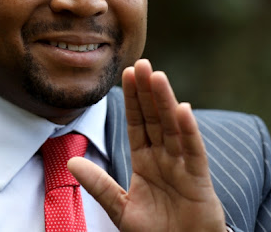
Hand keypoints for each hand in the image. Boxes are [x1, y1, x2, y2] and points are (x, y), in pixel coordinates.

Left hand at [68, 59, 225, 231]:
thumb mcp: (121, 208)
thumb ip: (99, 185)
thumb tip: (72, 162)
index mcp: (145, 160)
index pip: (137, 122)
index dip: (132, 98)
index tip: (127, 73)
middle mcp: (165, 157)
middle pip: (154, 118)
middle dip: (147, 91)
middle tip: (141, 62)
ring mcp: (182, 166)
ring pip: (173, 128)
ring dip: (165, 102)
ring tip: (157, 76)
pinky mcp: (198, 180)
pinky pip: (193, 151)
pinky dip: (188, 131)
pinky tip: (182, 110)